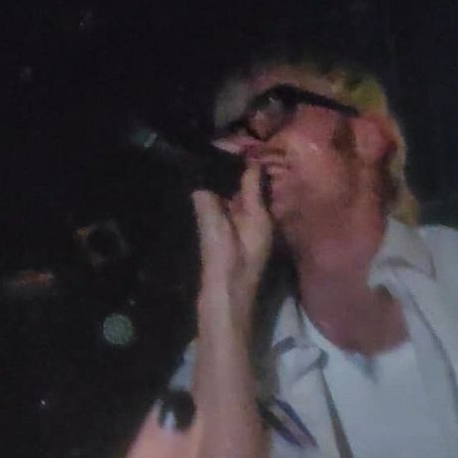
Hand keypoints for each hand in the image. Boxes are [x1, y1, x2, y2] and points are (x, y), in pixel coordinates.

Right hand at [192, 165, 272, 325]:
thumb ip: (210, 208)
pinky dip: (213, 206)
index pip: (254, 179)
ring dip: (219, 187)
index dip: (241, 160)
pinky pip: (224, 217)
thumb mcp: (218, 236)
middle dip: (227, 171)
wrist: (224, 313)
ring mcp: (244, 236)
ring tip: (197, 167)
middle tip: (203, 151)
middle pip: (245, 189)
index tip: (222, 143)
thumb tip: (200, 187)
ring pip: (233, 202)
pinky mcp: (230, 247)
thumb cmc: (227, 274)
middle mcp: (256, 224)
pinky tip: (197, 197)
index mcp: (260, 219)